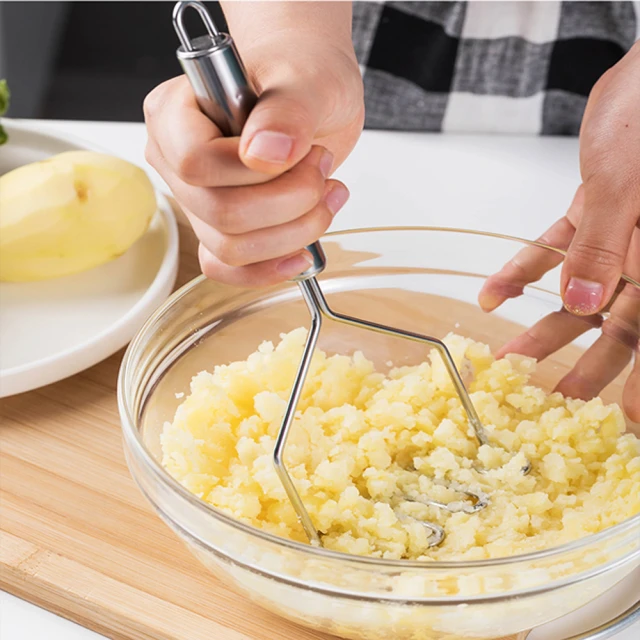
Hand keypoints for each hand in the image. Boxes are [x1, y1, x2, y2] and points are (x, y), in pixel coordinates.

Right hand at [144, 6, 362, 286]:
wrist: (312, 89)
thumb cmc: (300, 70)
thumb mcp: (306, 78)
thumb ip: (286, 111)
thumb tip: (263, 153)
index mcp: (175, 114)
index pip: (196, 164)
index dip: (254, 173)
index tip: (301, 152)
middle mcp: (176, 161)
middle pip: (220, 213)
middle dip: (289, 202)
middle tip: (322, 167)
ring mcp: (197, 200)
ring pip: (231, 248)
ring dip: (294, 232)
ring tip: (327, 193)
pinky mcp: (221, 228)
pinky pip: (230, 268)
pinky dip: (271, 268)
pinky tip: (305, 252)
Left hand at [479, 42, 639, 420]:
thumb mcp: (626, 185)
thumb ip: (604, 248)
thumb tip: (584, 306)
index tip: (628, 426)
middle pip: (622, 328)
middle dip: (587, 368)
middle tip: (552, 402)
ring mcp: (620, 238)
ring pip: (582, 296)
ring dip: (544, 327)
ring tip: (509, 360)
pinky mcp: (592, 214)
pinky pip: (555, 252)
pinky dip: (523, 272)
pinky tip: (492, 297)